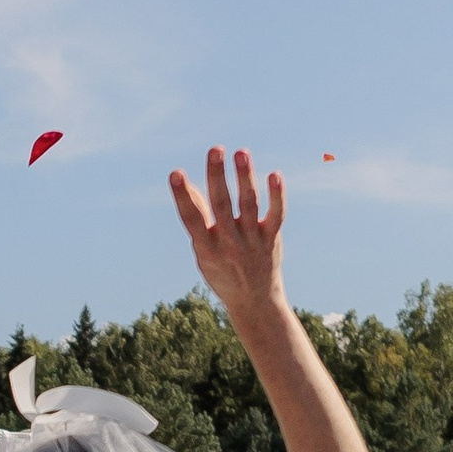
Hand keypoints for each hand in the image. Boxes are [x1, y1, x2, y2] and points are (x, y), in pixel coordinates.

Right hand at [169, 145, 288, 323]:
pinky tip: (274, 175)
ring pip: (249, 205)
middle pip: (221, 206)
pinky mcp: (271, 239)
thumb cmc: (223, 270)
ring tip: (241, 152)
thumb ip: (198, 217)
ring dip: (244, 177)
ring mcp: (252, 242)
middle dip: (217, 176)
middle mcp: (229, 244)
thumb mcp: (204, 250)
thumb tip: (185, 182)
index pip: (192, 219)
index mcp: (206, 249)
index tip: (175, 174)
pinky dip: (277, 196)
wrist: (254, 301)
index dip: (182, 196)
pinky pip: (276, 215)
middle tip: (215, 150)